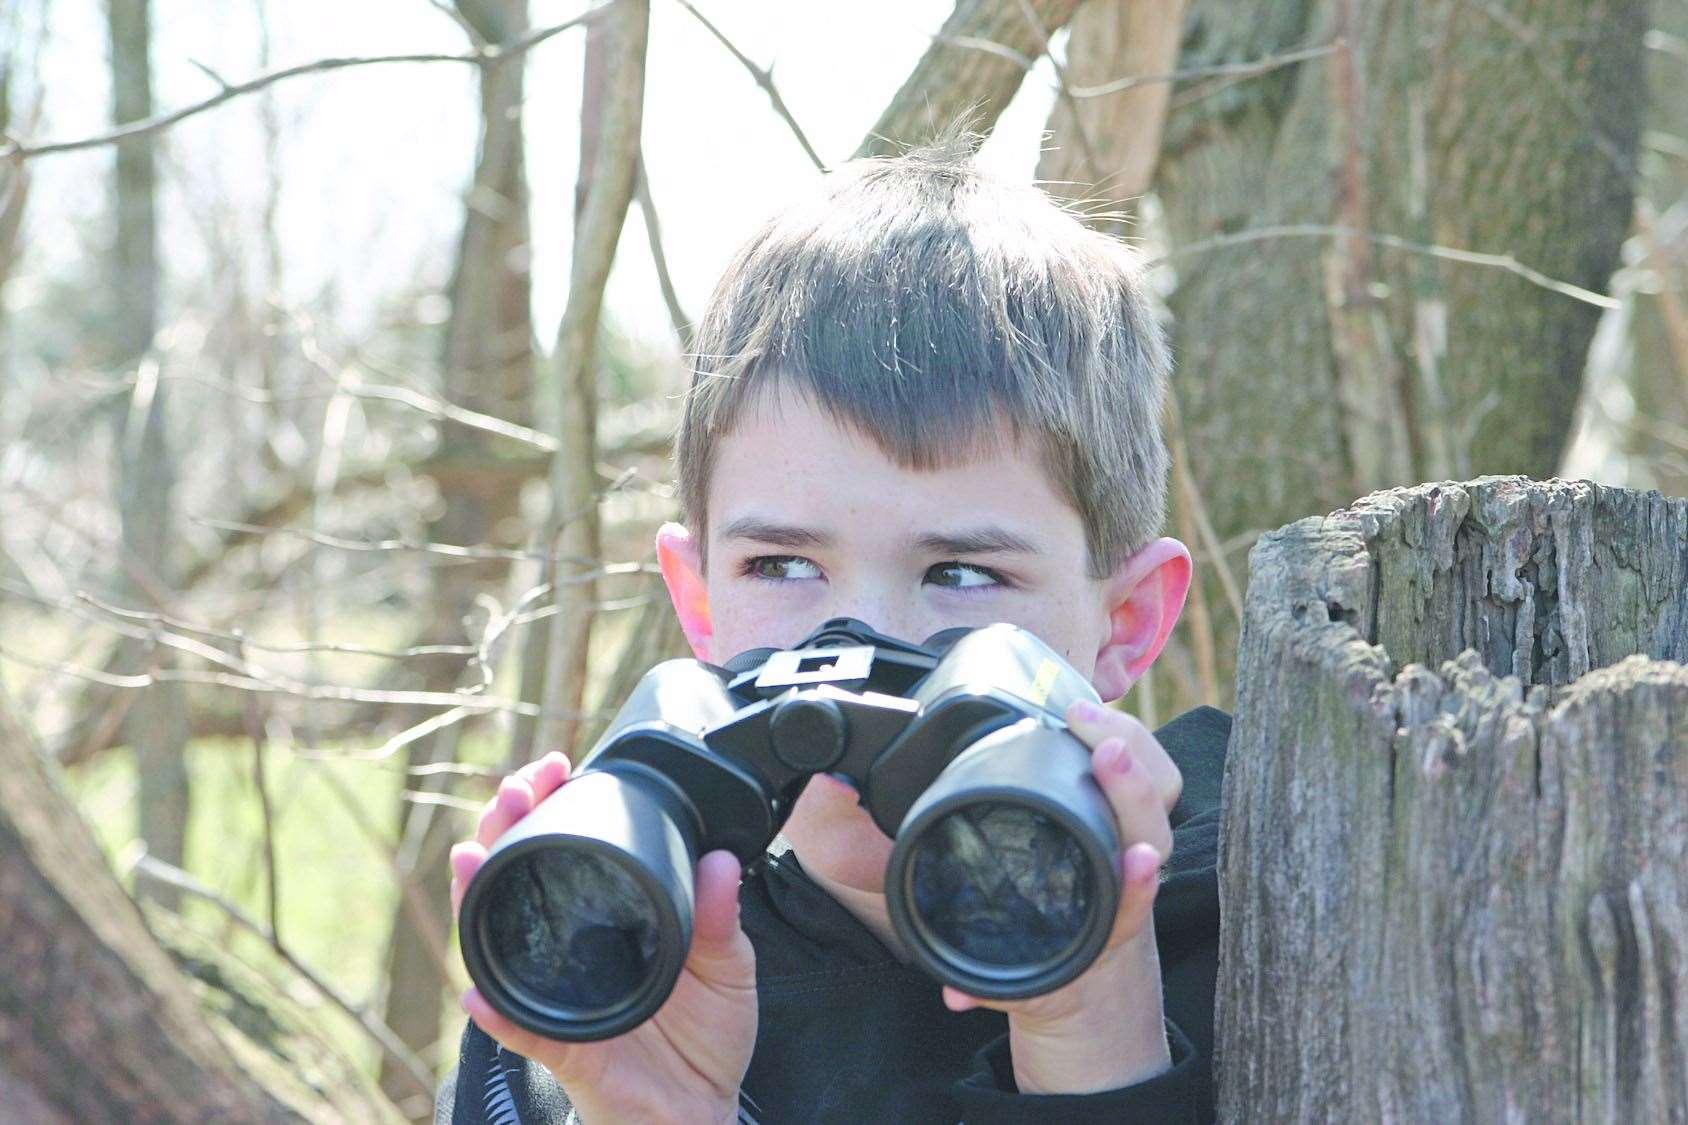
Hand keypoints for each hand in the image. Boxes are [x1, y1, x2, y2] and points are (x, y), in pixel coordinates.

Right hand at [450, 752, 757, 1124]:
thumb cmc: (706, 1038)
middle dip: (503, 828)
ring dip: (477, 897)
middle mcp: (570, 948)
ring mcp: (556, 993)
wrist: (702, 1112)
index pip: (565, 851)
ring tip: (472, 856)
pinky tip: (477, 990)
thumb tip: (722, 861)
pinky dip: (494, 1012)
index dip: (549, 807)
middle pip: (516, 878)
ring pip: (497, 939)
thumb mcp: (729, 968)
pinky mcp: (560, 1047)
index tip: (554, 768)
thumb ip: (723, 917)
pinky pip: (519, 1029)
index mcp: (607, 919)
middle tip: (513, 792)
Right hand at [938, 700, 1181, 1094]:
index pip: (1134, 905)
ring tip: (1081, 712)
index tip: (1140, 860)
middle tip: (1101, 747)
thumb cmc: (1056, 960)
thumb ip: (985, 988)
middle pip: (1153, 829)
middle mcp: (1132, 879)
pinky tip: (1083, 710)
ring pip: (1159, 790)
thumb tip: (954, 996)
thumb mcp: (1020, 984)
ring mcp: (1137, 838)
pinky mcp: (1132, 807)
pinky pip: (1146, 763)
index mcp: (1110, 925)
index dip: (1140, 885)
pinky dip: (1123, 735)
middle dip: (1133, 787)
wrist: (1097, 961)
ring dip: (1130, 746)